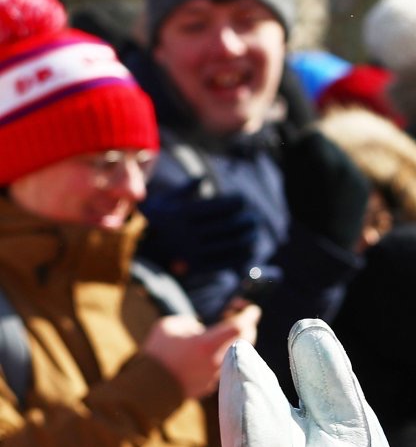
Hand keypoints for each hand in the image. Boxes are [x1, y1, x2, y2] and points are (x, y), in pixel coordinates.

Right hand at [140, 185, 263, 277]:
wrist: (129, 253)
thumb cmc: (146, 222)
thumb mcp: (160, 202)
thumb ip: (183, 190)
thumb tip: (203, 178)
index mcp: (179, 215)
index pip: (216, 207)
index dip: (235, 203)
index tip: (244, 200)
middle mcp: (186, 234)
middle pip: (226, 225)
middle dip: (245, 220)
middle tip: (254, 217)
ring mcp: (191, 252)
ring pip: (228, 244)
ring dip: (246, 237)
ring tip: (254, 231)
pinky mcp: (194, 268)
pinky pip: (224, 261)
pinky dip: (239, 255)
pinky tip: (248, 250)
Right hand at [141, 306, 257, 399]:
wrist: (149, 387)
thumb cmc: (157, 354)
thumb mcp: (168, 327)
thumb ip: (189, 323)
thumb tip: (200, 329)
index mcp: (208, 344)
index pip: (240, 326)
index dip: (248, 315)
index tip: (253, 309)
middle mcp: (217, 360)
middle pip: (246, 341)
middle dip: (247, 328)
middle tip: (239, 319)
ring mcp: (217, 375)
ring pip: (237, 355)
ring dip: (236, 343)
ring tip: (224, 335)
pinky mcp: (212, 385)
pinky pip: (225, 367)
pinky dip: (224, 357)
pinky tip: (211, 353)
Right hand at [219, 320, 415, 446]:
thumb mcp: (345, 420)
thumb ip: (326, 381)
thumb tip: (306, 327)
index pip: (256, 412)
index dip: (247, 383)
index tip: (240, 349)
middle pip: (247, 441)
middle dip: (242, 402)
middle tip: (237, 358)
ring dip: (250, 435)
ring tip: (251, 391)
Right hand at [278, 127, 373, 252]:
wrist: (328, 242)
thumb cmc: (303, 210)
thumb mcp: (291, 179)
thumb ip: (291, 152)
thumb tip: (283, 125)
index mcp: (326, 163)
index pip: (315, 136)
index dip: (302, 145)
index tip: (296, 159)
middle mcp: (347, 166)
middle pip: (328, 144)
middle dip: (316, 153)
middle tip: (307, 175)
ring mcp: (358, 176)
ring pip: (339, 156)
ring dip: (327, 163)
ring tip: (318, 186)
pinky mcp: (364, 185)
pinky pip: (348, 170)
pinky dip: (337, 176)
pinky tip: (331, 193)